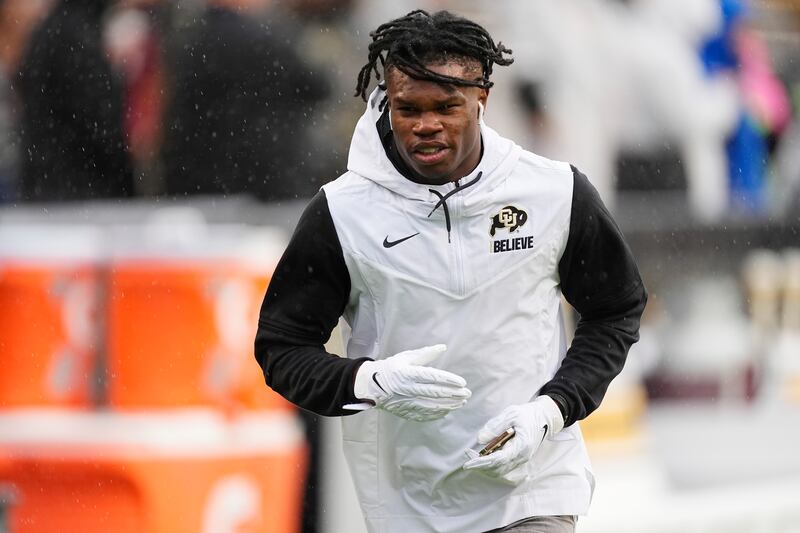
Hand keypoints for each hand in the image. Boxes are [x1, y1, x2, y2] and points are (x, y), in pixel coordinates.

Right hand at [345, 344, 470, 420]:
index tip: (462, 382)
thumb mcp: (406, 357)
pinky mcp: (405, 412)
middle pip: (435, 393)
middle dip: (453, 394)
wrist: (370, 386)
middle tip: (467, 393)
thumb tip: (443, 347)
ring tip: (462, 402)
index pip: (432, 377)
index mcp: (407, 373)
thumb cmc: (390, 368)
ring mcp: (406, 402)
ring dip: (449, 405)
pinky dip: (438, 413)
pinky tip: (448, 410)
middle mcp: (407, 389)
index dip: (448, 380)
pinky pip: (424, 415)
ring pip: (432, 406)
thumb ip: (425, 354)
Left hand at [462, 395, 563, 476]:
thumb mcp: (511, 414)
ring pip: (499, 470)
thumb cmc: (526, 414)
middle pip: (497, 468)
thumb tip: (480, 439)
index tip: (468, 463)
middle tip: (467, 454)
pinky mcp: (517, 459)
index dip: (482, 462)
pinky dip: (490, 464)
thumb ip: (495, 426)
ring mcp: (520, 460)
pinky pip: (501, 467)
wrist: (542, 418)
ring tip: (471, 454)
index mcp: (522, 446)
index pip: (499, 459)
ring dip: (484, 466)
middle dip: (480, 464)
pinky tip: (481, 455)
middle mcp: (522, 457)